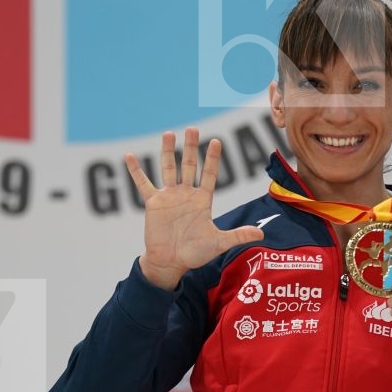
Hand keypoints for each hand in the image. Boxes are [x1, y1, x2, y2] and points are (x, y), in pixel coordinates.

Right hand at [125, 128, 263, 289]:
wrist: (171, 262)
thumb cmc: (195, 254)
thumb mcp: (218, 243)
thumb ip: (238, 236)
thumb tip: (262, 236)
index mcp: (202, 200)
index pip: (210, 174)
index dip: (213, 159)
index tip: (216, 141)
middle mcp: (186, 194)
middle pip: (190, 165)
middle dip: (191, 147)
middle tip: (193, 129)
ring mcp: (169, 197)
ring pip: (169, 168)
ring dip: (168, 151)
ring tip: (169, 133)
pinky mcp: (153, 203)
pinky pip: (143, 183)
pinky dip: (136, 171)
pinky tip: (129, 156)